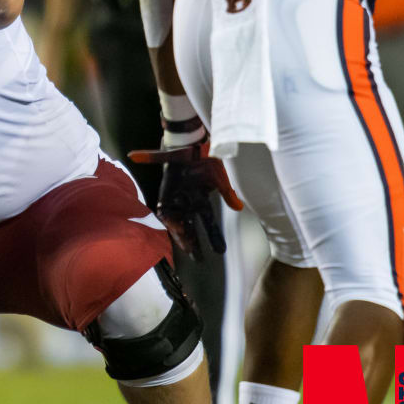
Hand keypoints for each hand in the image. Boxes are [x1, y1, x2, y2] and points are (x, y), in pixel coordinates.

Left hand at [129, 141, 243, 259]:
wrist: (191, 144)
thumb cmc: (206, 160)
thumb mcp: (220, 179)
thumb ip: (228, 194)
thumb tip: (239, 208)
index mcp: (202, 200)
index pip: (208, 223)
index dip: (214, 236)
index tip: (220, 250)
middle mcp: (188, 202)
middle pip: (190, 227)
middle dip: (193, 242)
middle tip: (198, 258)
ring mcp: (177, 198)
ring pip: (177, 223)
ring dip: (181, 236)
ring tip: (187, 248)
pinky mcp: (165, 193)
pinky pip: (165, 212)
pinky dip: (169, 221)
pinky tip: (175, 229)